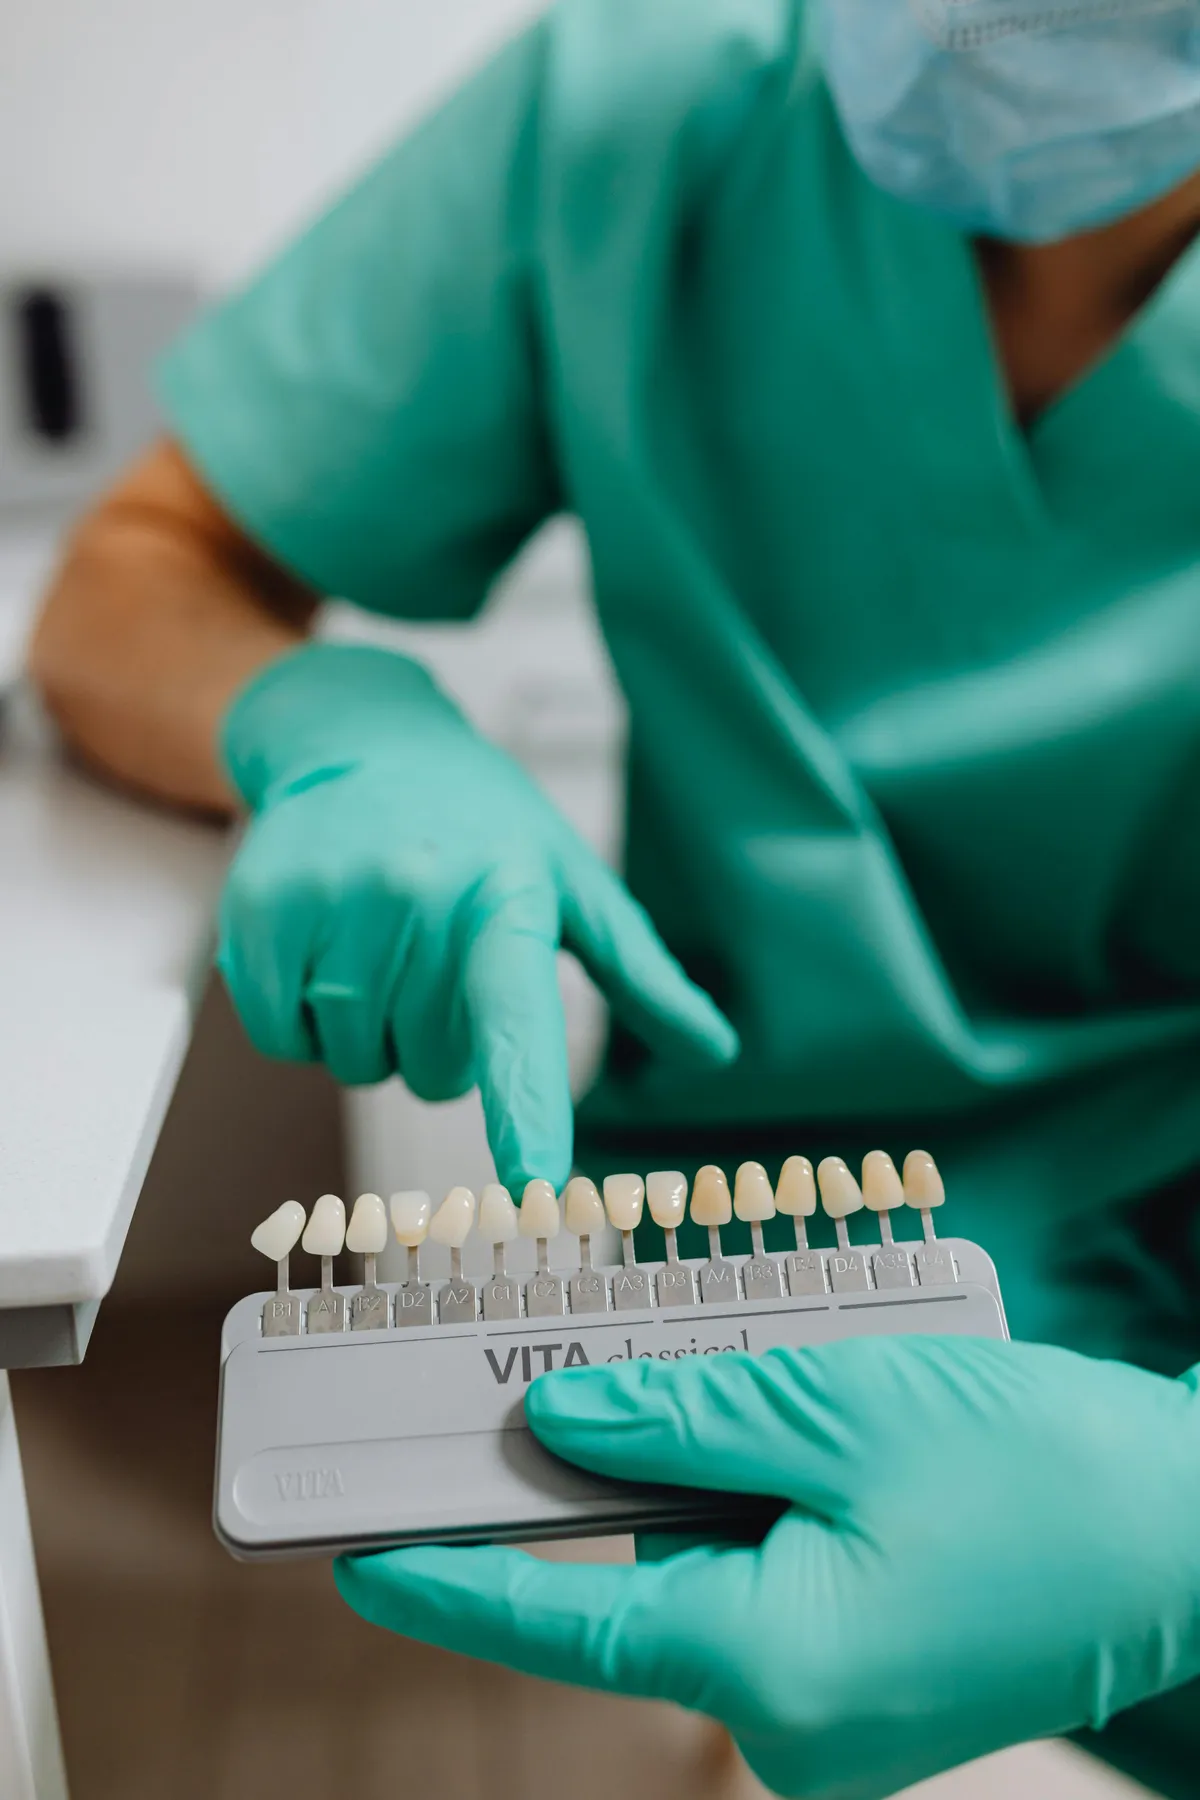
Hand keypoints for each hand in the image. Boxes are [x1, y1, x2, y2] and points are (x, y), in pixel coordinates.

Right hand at [218, 643, 736, 1190]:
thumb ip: (641, 974)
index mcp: (504, 898)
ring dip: (372, 1030)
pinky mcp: (256, 920)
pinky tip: (326, 946)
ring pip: (356, 1065)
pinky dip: (304, 1020)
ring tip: (382, 941)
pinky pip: (285, 1042)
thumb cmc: (479, 822)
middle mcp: (414, 901)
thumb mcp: (570, 880)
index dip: (526, 1110)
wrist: (358, 738)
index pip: (518, 1023)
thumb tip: (716, 1051)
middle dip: (439, 1038)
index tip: (536, 1185)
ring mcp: (328, 908)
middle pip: (432, 1073)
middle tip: (437, 953)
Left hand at [335, 1336, 1199, 1799]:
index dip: (444, 1583)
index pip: (556, 1628)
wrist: (1195, 1528)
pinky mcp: (874, 1690)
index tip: (357, 1556)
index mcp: (771, 1664)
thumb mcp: (839, 1409)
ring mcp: (838, 1719)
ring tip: (756, 1392)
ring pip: (709, 1577)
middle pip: (637, 1585)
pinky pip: (770, 1590)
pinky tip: (805, 1442)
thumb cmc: (1039, 1469)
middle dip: (606, 1484)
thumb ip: (678, 1422)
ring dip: (702, 1484)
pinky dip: (757, 1513)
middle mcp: (792, 1722)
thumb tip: (555, 1426)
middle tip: (577, 1383)